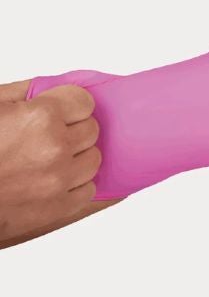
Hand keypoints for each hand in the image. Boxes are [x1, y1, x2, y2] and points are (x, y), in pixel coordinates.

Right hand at [0, 84, 99, 239]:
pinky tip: (52, 180)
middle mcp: (55, 148)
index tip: (60, 111)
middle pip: (91, 130)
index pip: (85, 102)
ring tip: (48, 158)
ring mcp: (58, 181)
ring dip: (76, 157)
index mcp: (41, 117)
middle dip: (73, 129)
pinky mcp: (56, 209)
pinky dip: (74, 185)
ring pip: (93, 159)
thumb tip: (56, 87)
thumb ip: (27, 91)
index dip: (70, 105)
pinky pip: (88, 189)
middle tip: (47, 136)